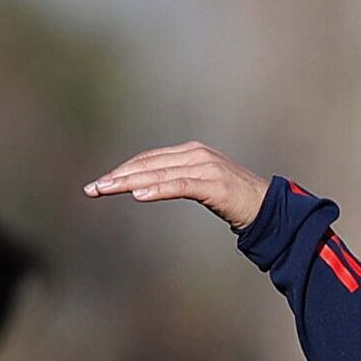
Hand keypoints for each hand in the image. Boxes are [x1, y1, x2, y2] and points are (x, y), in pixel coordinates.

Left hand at [83, 142, 267, 230]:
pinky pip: (179, 185)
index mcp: (190, 152)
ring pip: (158, 173)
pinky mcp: (214, 184)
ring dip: (128, 182)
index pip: (147, 159)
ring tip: (105, 190)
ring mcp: (205, 167)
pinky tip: (138, 195)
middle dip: (117, 176)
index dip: (122, 170)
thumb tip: (145, 186)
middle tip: (92, 189)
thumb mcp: (201, 186)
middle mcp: (195, 154)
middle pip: (147, 164)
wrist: (268, 208)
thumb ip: (177, 181)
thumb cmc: (234, 200)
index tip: (99, 184)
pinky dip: (157, 189)